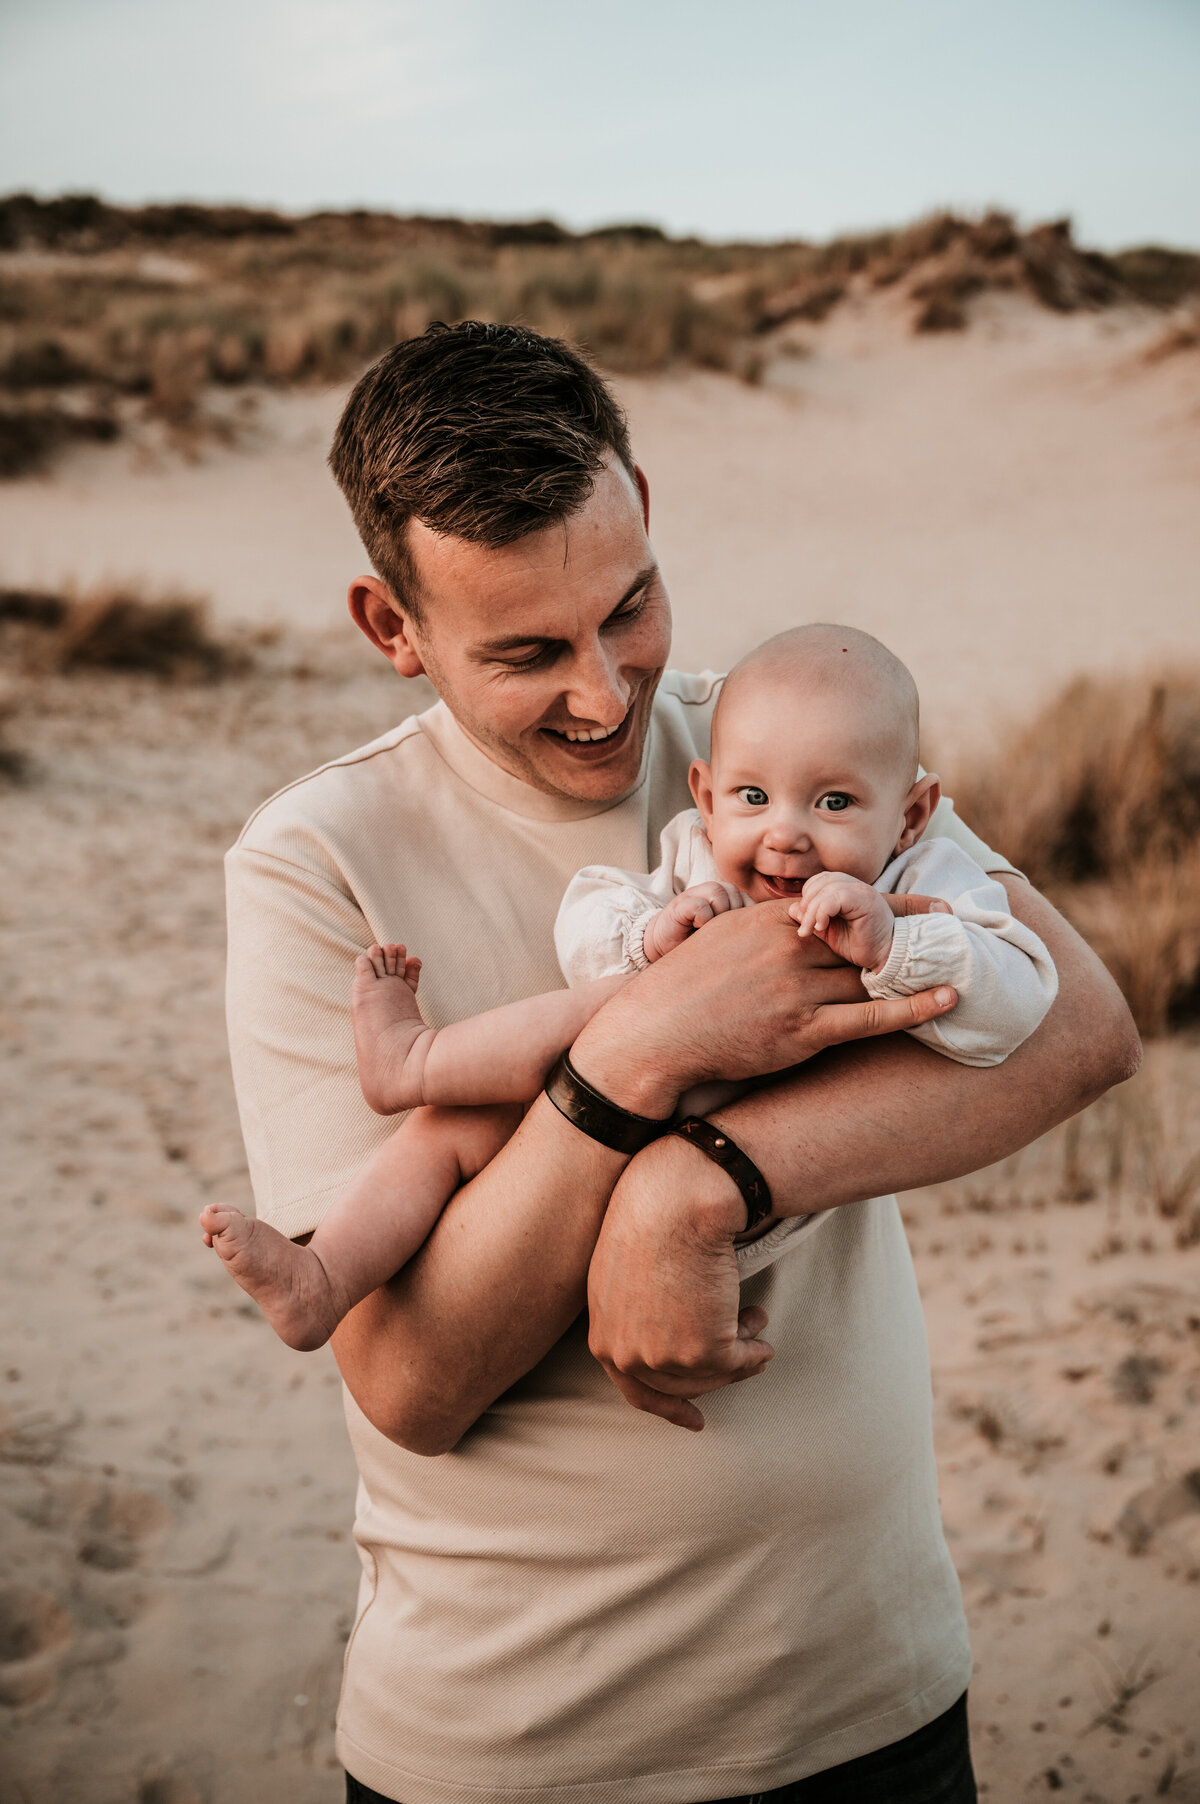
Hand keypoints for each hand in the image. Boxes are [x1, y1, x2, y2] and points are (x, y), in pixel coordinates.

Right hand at [569, 897, 958, 1116]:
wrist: (652, 1034)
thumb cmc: (682, 990)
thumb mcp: (720, 938)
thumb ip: (765, 929)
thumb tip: (801, 924)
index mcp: (769, 921)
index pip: (845, 904)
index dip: (896, 902)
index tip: (934, 902)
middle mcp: (788, 947)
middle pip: (867, 935)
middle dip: (917, 934)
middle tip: (963, 933)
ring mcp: (796, 989)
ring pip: (874, 973)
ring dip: (919, 968)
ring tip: (962, 962)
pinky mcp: (800, 1031)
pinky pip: (869, 1017)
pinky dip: (913, 1007)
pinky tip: (946, 999)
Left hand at [587, 1133, 770, 1430]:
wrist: (674, 1201)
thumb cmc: (653, 1220)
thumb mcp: (623, 1273)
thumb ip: (637, 1315)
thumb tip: (674, 1338)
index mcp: (603, 1337)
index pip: (636, 1388)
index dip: (669, 1406)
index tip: (695, 1419)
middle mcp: (626, 1355)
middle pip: (682, 1384)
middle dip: (718, 1371)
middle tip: (747, 1353)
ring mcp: (661, 1358)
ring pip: (713, 1375)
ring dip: (740, 1353)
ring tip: (756, 1324)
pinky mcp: (700, 1353)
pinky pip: (738, 1362)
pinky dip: (754, 1349)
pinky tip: (761, 1327)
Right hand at [641, 880, 746, 961]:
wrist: (665, 947)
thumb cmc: (699, 943)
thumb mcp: (726, 935)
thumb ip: (744, 928)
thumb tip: (769, 935)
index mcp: (728, 898)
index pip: (750, 902)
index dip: (748, 920)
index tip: (736, 936)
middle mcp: (713, 892)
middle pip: (737, 895)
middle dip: (733, 917)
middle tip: (721, 934)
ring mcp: (695, 895)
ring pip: (720, 894)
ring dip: (718, 915)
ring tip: (708, 930)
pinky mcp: (680, 905)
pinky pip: (700, 906)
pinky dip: (702, 918)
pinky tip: (696, 928)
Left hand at [789, 871, 896, 971]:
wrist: (885, 957)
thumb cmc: (859, 945)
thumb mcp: (830, 931)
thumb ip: (813, 918)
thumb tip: (791, 908)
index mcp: (847, 888)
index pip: (818, 881)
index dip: (807, 898)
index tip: (805, 921)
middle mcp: (855, 884)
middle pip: (819, 883)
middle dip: (806, 905)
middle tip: (805, 928)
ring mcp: (861, 890)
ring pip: (825, 889)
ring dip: (812, 911)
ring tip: (812, 930)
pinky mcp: (865, 900)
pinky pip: (835, 898)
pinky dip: (822, 912)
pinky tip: (822, 927)